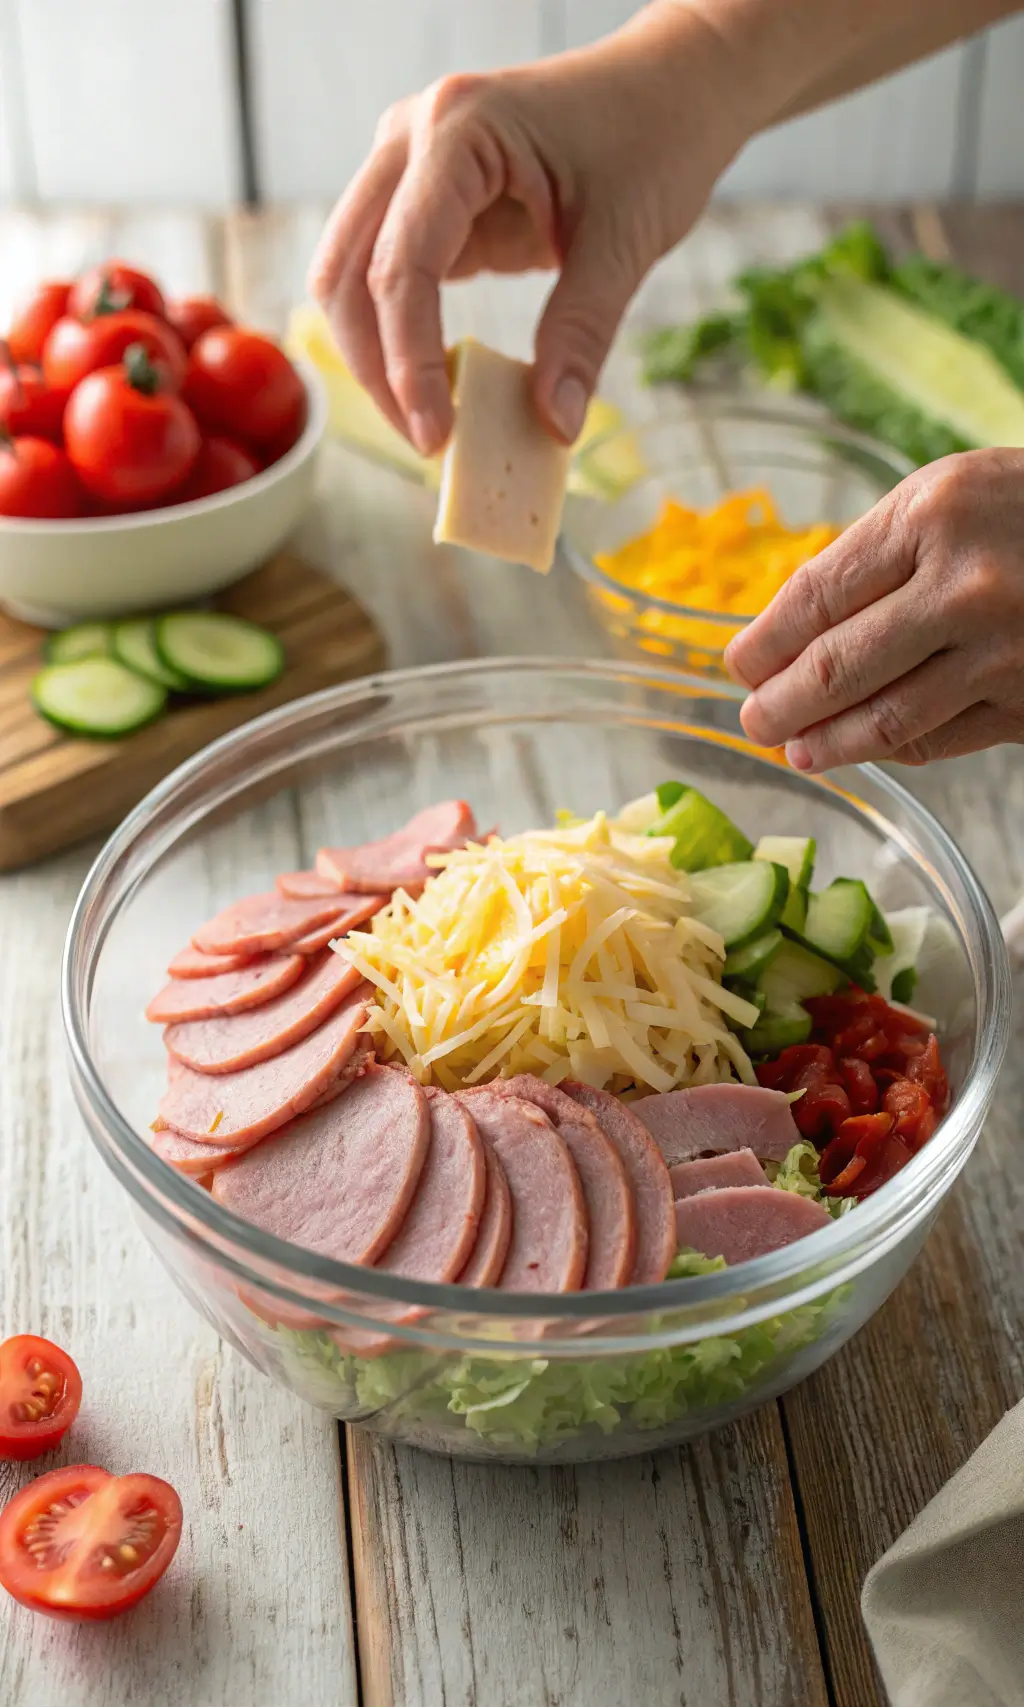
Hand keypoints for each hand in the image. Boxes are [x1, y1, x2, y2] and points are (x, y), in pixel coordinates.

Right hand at [308, 4, 744, 454]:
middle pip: (347, 272)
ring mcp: (408, 165)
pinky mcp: (423, 201)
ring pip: (350, 277)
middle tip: (428, 442)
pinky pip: (387, 277)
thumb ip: (581, 335)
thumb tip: (552, 425)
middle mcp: (412, 137)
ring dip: (378, 357)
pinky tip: (443, 385)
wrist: (671, 89)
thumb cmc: (653, 140)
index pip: (402, 263)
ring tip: (430, 421)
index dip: (409, 362)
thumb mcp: (625, 242)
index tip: (437, 436)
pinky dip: (403, 337)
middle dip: (377, 368)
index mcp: (458, 129)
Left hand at [725, 449, 1023, 768]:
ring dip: (826, 743)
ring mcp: (1005, 652)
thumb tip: (787, 632)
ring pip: (886, 720)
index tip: (740, 665)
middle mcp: (965, 585)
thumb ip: (877, 556)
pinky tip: (863, 748)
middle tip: (754, 720)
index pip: (814, 596)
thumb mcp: (954, 496)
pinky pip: (941, 739)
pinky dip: (893, 749)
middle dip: (779, 704)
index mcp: (932, 515)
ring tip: (795, 748)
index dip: (763, 643)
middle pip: (836, 667)